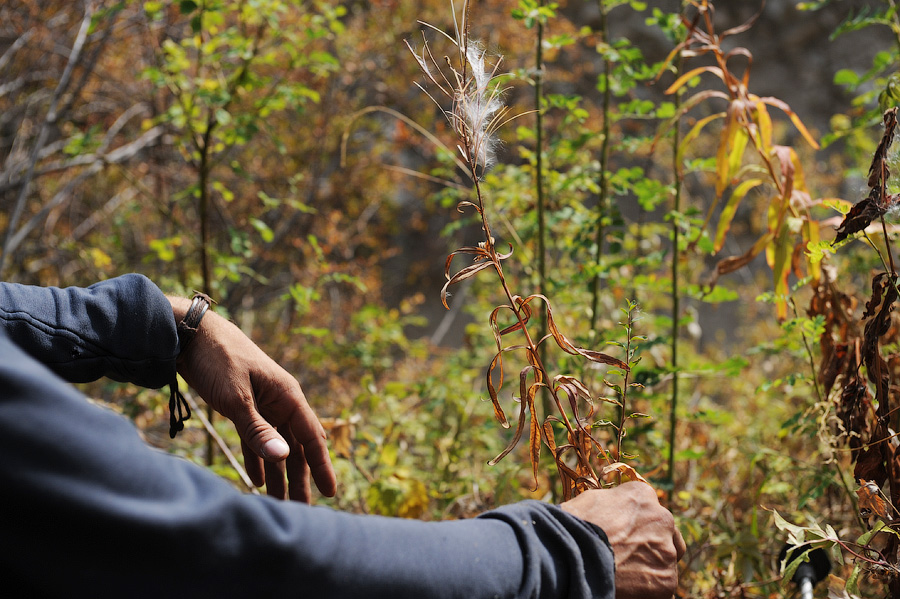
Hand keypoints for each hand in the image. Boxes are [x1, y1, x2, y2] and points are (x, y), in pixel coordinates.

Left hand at [169, 296, 336, 501]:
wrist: (192, 334)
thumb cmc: (218, 360)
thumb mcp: (237, 398)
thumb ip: (258, 430)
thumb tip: (283, 458)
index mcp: (287, 396)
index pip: (312, 437)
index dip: (322, 465)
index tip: (330, 492)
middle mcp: (280, 402)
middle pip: (295, 446)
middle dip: (300, 478)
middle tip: (302, 510)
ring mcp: (262, 405)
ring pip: (276, 445)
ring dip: (278, 473)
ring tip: (280, 503)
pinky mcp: (243, 407)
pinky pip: (256, 439)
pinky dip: (257, 459)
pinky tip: (256, 480)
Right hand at [561, 481, 684, 598]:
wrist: (571, 552)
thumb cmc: (573, 525)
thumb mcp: (593, 502)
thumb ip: (615, 506)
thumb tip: (614, 515)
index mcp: (643, 496)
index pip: (652, 510)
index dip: (640, 526)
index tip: (630, 537)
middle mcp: (662, 519)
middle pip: (668, 537)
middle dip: (656, 547)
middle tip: (634, 559)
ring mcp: (666, 552)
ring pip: (665, 565)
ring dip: (651, 570)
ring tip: (625, 578)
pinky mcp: (665, 581)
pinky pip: (663, 590)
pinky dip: (650, 592)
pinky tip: (630, 591)